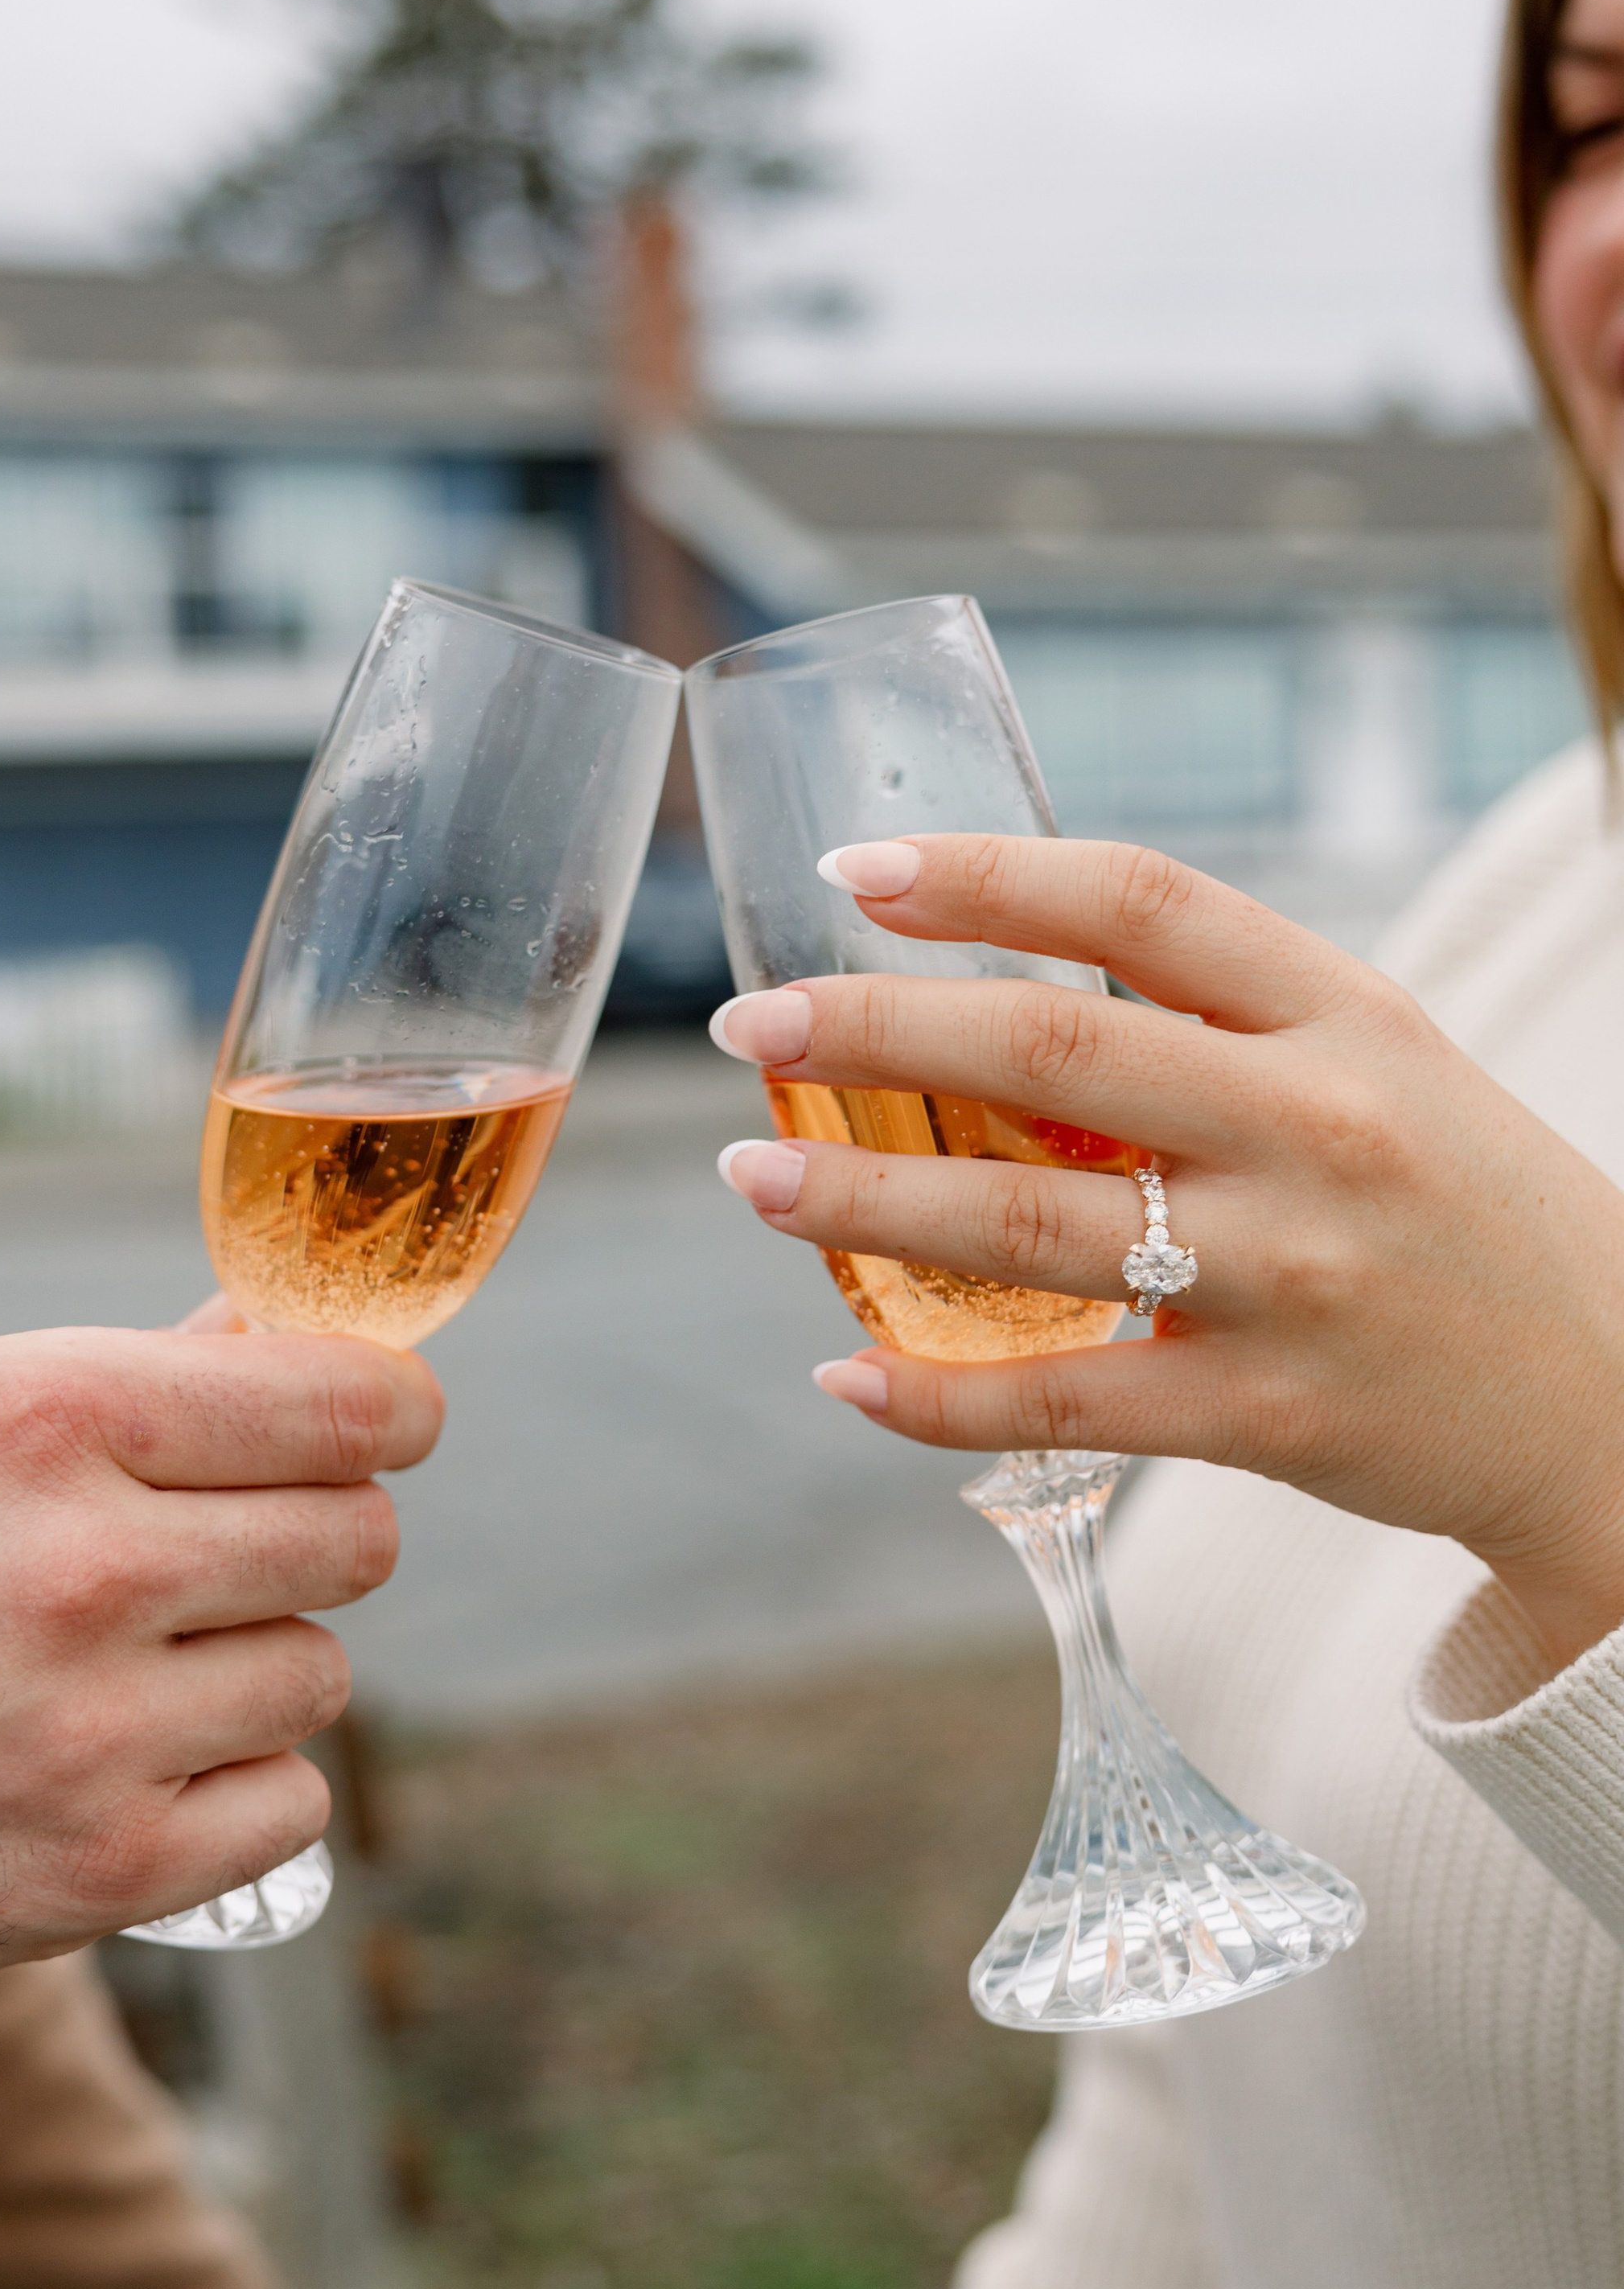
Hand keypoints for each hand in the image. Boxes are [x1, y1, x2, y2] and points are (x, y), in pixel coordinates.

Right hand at [0, 1322, 440, 2027]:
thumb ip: (109, 1371)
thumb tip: (276, 1339)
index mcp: (36, 1417)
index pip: (331, 1398)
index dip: (389, 1408)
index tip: (392, 1422)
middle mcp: (79, 1568)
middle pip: (354, 1535)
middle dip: (314, 1531)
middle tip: (233, 1550)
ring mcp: (91, 1734)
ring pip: (322, 1675)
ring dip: (253, 1666)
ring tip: (126, 1669)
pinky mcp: (94, 1877)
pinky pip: (289, 1808)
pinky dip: (234, 1788)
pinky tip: (130, 1764)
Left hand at [712, 832, 1623, 1667]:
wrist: (1610, 1397)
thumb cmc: (1461, 1207)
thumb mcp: (1383, 1061)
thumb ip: (1222, 1015)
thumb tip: (1005, 966)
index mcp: (1344, 1014)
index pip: (1140, 901)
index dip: (984, 873)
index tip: (854, 873)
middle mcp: (1316, 1128)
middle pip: (1053, 1046)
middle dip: (875, 1026)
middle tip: (751, 1025)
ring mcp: (1290, 1275)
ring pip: (1033, 1223)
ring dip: (867, 1198)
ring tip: (753, 1179)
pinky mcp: (1267, 1415)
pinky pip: (1069, 1401)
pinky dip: (939, 1396)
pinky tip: (846, 1376)